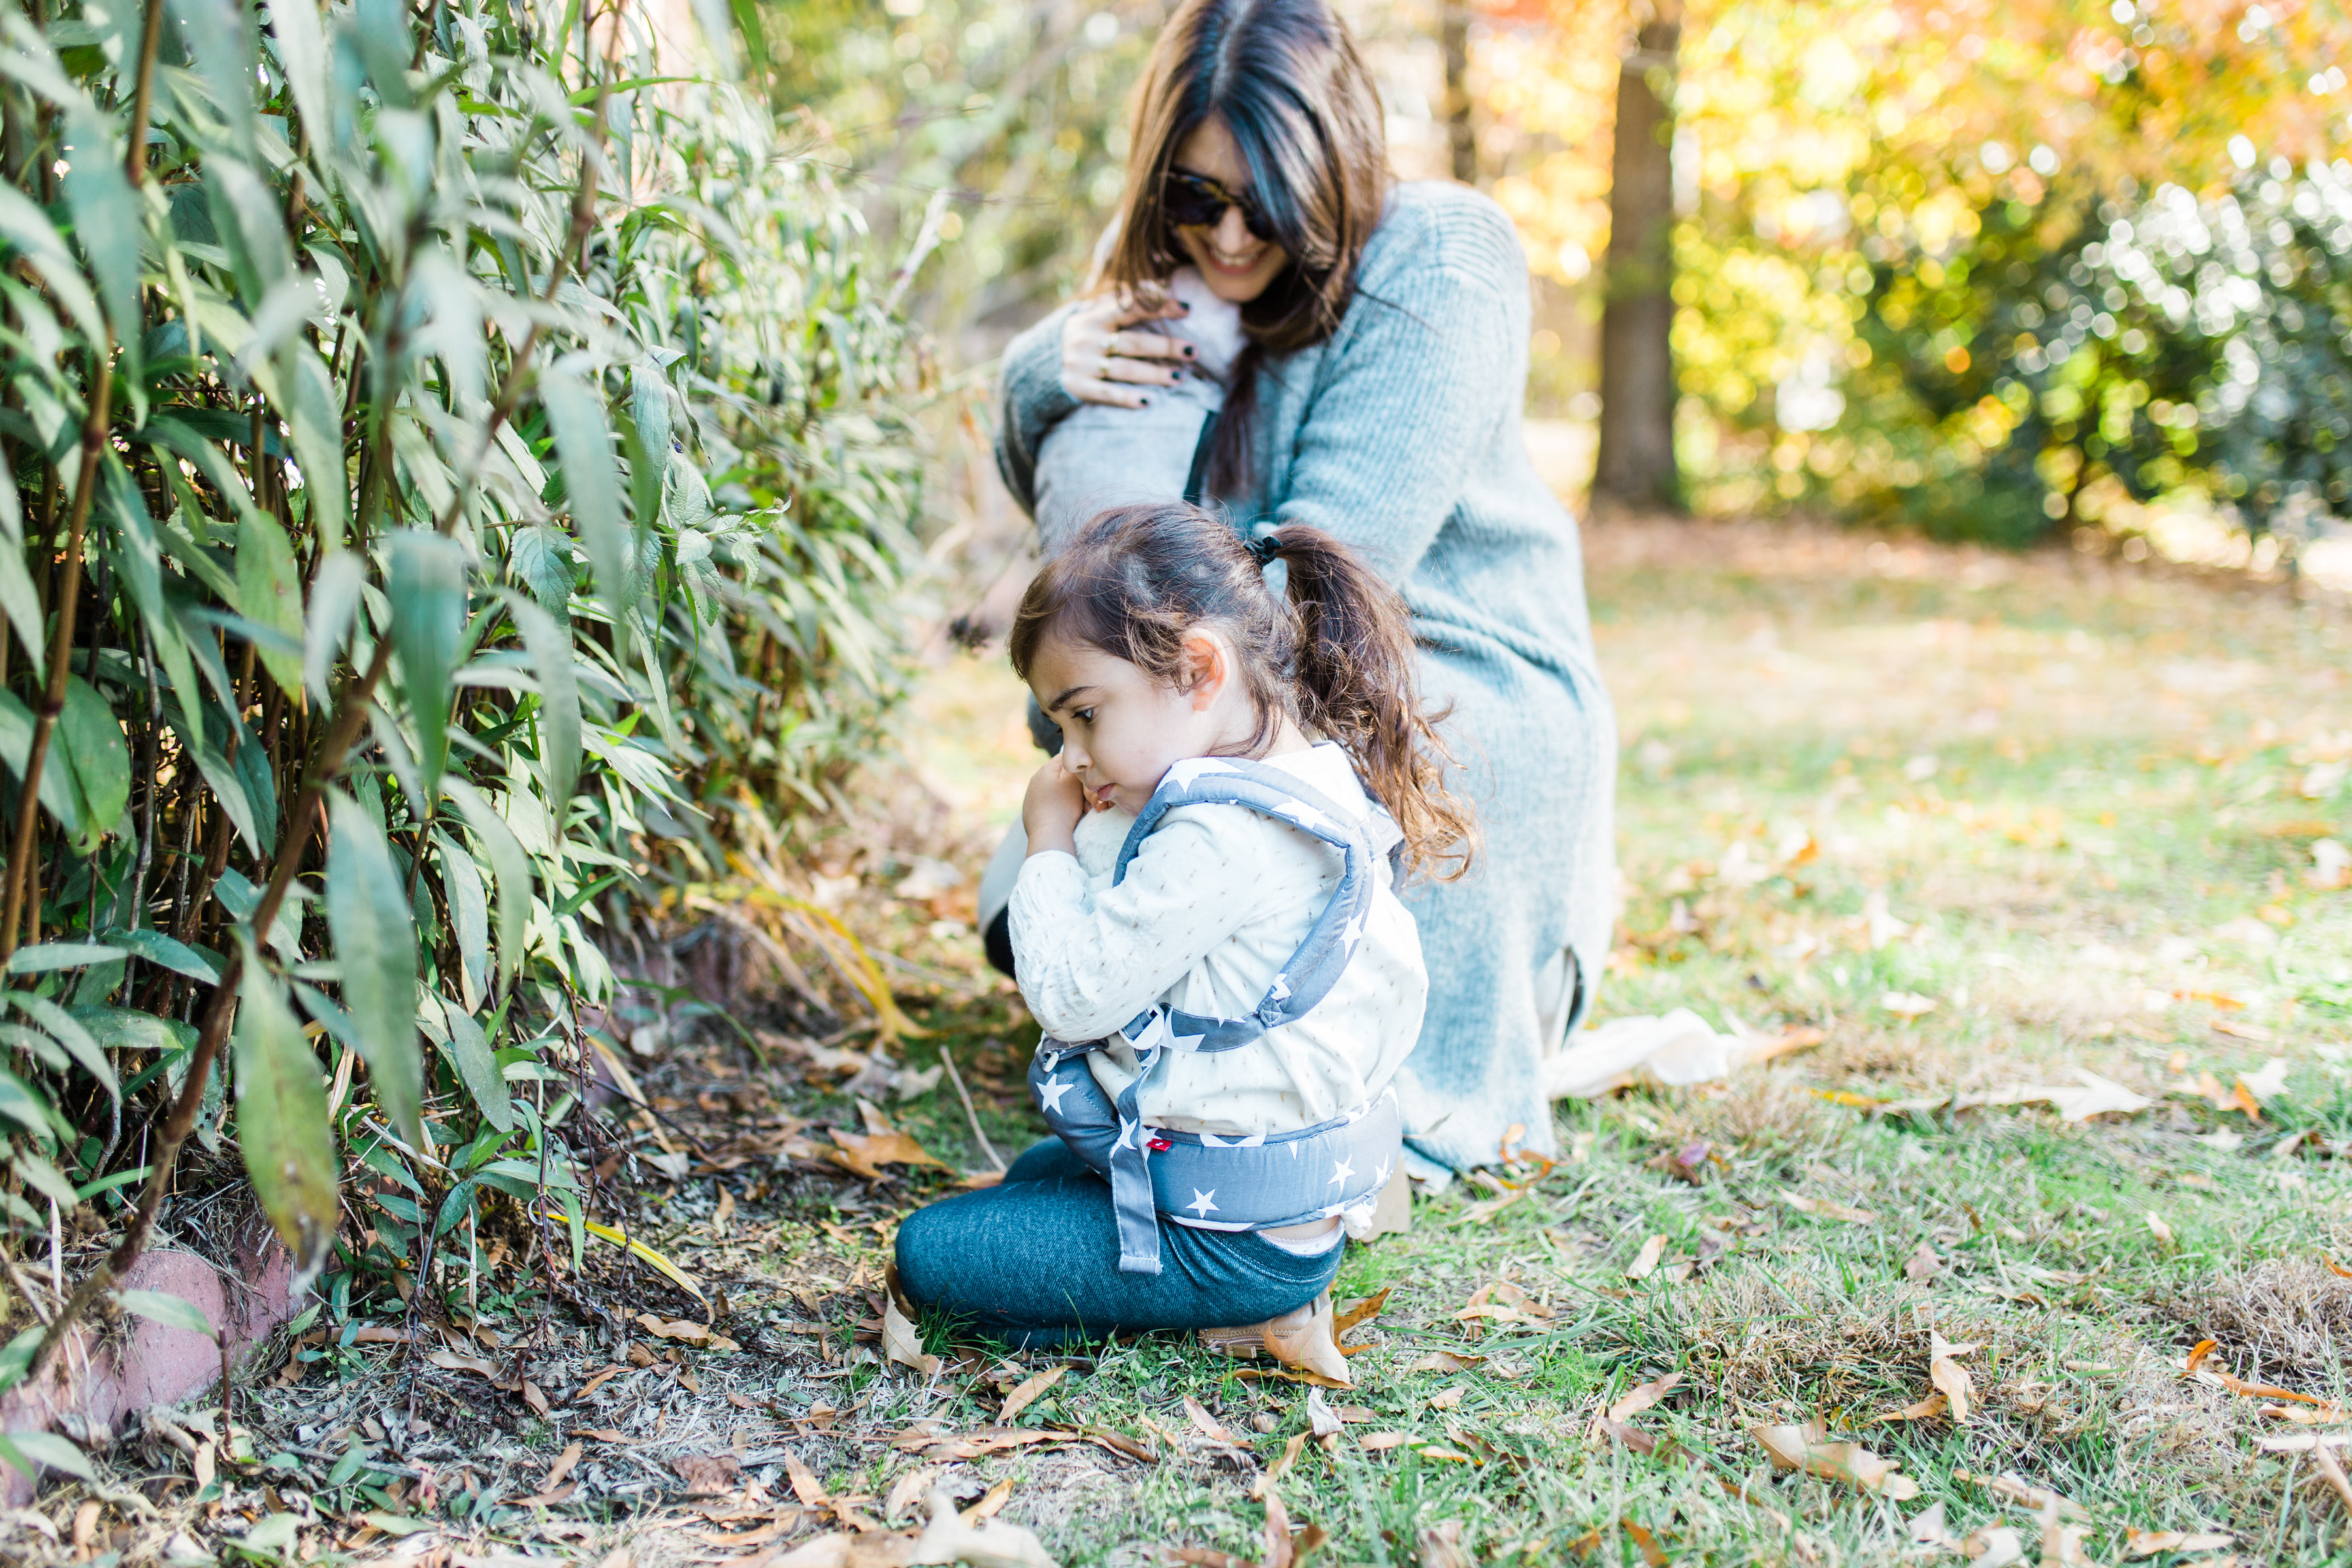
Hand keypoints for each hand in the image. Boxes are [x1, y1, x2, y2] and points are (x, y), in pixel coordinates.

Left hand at [1022, 753, 1087, 856]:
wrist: (1049, 834)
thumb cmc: (1064, 807)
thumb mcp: (1073, 781)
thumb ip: (1073, 765)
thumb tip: (1071, 757)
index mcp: (1045, 770)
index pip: (1063, 758)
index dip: (1077, 768)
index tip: (1085, 780)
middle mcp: (1034, 780)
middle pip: (1057, 775)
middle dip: (1070, 784)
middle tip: (1081, 797)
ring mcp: (1030, 795)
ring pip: (1051, 789)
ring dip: (1062, 795)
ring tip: (1072, 807)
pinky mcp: (1029, 809)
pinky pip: (1045, 802)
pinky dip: (1054, 805)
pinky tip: (1060, 814)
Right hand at [1059, 289, 1194, 408]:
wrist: (1042, 361)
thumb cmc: (1085, 333)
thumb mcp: (1096, 311)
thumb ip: (1123, 300)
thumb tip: (1161, 288)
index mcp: (1094, 316)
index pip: (1131, 307)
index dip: (1159, 306)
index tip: (1187, 309)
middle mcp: (1087, 338)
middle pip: (1134, 343)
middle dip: (1165, 346)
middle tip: (1193, 350)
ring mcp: (1082, 363)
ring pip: (1125, 369)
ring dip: (1155, 374)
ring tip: (1180, 377)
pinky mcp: (1079, 386)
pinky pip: (1107, 393)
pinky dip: (1127, 398)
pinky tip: (1148, 401)